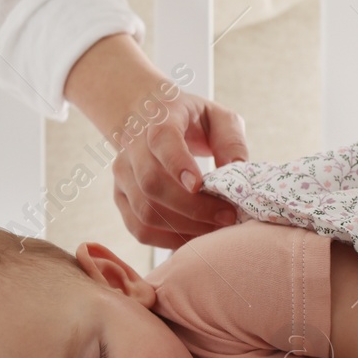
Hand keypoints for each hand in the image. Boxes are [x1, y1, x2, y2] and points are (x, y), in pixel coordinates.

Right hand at [64, 34, 246, 248]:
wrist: (148, 116)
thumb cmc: (190, 119)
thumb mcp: (217, 117)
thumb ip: (230, 140)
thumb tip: (237, 170)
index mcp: (159, 120)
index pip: (161, 140)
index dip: (177, 164)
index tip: (200, 185)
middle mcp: (132, 147)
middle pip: (152, 184)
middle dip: (193, 207)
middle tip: (228, 216)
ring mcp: (123, 174)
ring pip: (144, 211)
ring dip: (183, 227)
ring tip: (216, 229)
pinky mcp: (120, 197)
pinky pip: (139, 229)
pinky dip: (167, 240)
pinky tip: (194, 238)